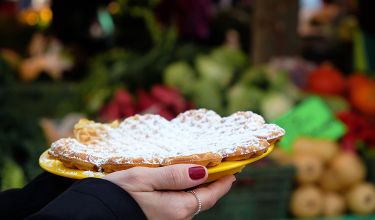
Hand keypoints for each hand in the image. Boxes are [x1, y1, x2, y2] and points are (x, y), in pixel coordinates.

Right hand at [104, 164, 234, 219]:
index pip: (210, 195)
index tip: (233, 170)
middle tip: (218, 166)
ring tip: (200, 169)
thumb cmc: (116, 195)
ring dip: (197, 187)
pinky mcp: (158, 218)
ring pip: (189, 201)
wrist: (91, 214)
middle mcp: (176, 218)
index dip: (223, 182)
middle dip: (212, 183)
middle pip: (201, 199)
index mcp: (177, 208)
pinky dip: (184, 192)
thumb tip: (203, 171)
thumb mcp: (144, 178)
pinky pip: (178, 204)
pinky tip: (180, 181)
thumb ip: (174, 176)